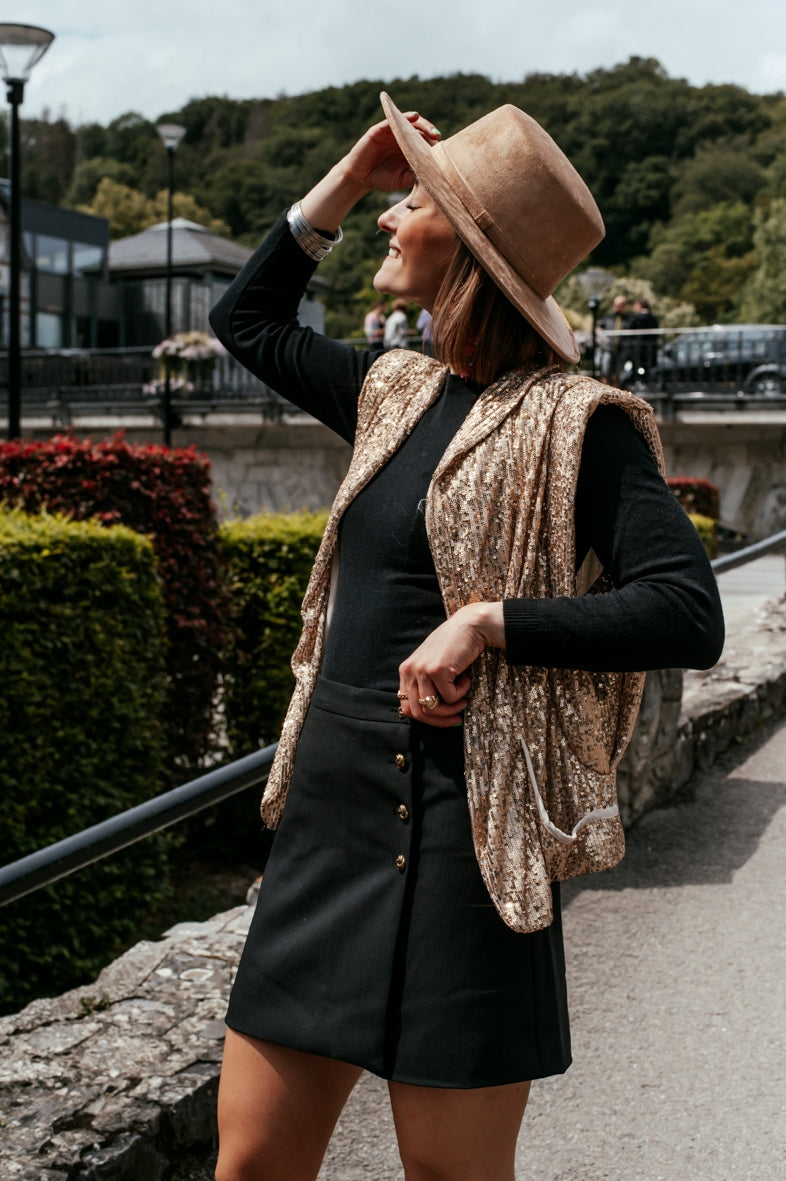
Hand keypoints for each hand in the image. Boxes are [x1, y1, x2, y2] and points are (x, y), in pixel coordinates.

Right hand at [300, 113, 439, 231]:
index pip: (426, 142)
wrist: (359, 178)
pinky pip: (393, 119)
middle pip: (421, 129)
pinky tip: (414, 117)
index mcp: (410, 149)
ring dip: (423, 124)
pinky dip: (404, 116)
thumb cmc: (381, 179)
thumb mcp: (401, 180)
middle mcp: (402, 138)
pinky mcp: (380, 129)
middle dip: (431, 132)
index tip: (444, 151)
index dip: (435, 144)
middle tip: (438, 137)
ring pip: (410, 122)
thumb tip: (432, 173)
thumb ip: (415, 176)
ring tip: (431, 130)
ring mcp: (392, 132)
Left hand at [397, 602, 503, 727]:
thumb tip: (430, 714)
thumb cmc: (455, 646)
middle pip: (418, 712)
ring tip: (463, 700)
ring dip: (451, 709)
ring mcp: (422, 670)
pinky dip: (461, 693)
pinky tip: (467, 680)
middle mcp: (409, 670)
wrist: (471, 626)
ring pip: (432, 708)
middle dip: (439, 720)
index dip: (426, 719)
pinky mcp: (437, 670)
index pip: (406, 707)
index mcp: (406, 670)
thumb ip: (426, 684)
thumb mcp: (433, 665)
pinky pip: (450, 697)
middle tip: (456, 719)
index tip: (443, 720)